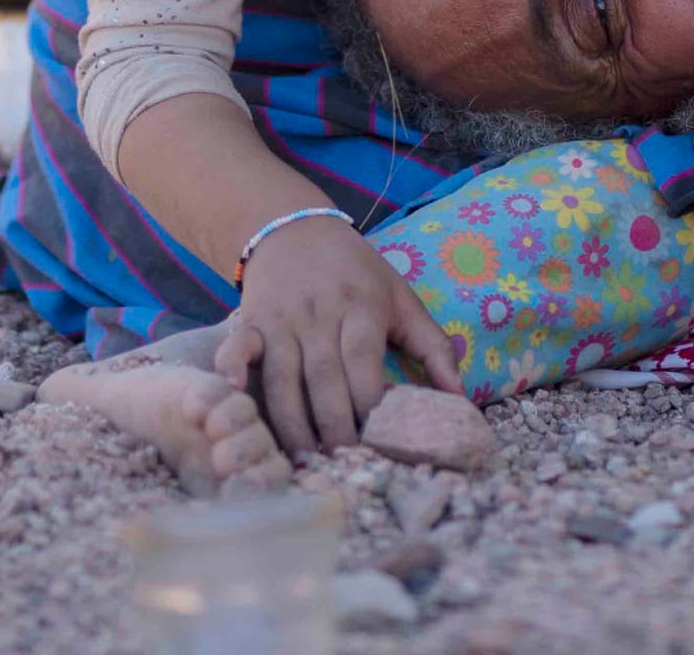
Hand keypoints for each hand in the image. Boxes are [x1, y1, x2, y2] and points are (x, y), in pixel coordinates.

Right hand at [222, 215, 461, 457]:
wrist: (296, 228)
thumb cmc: (357, 272)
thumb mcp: (401, 297)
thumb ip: (432, 346)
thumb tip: (460, 397)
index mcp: (362, 307)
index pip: (364, 363)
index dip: (370, 405)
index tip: (380, 442)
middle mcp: (320, 314)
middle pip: (325, 379)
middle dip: (334, 427)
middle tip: (343, 464)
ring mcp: (282, 319)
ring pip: (283, 378)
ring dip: (292, 423)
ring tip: (305, 461)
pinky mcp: (250, 321)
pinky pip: (238, 347)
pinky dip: (232, 368)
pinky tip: (234, 394)